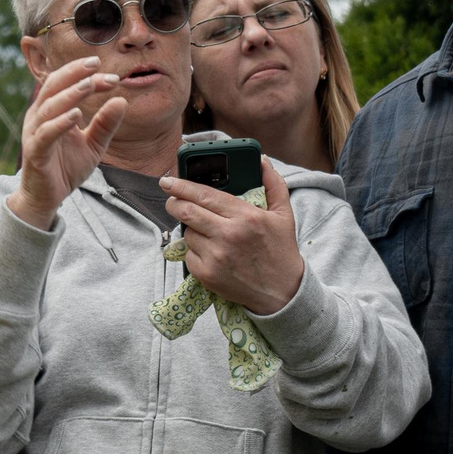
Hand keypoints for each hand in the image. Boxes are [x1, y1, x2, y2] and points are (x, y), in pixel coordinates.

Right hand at [10, 56, 126, 229]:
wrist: (46, 198)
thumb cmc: (66, 168)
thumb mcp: (93, 145)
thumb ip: (105, 124)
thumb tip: (121, 99)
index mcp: (52, 111)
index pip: (66, 84)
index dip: (86, 76)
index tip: (111, 75)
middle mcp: (40, 117)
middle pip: (54, 86)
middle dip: (75, 74)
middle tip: (95, 64)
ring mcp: (35, 134)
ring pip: (49, 107)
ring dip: (69, 94)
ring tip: (88, 85)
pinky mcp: (35, 153)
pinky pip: (46, 134)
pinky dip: (60, 123)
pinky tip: (76, 115)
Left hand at [160, 165, 304, 315]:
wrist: (282, 293)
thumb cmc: (281, 251)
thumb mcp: (284, 215)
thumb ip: (273, 184)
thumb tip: (262, 160)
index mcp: (246, 217)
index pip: (205, 195)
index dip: (182, 186)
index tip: (169, 181)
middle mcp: (228, 235)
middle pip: (187, 212)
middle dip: (173, 202)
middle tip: (171, 199)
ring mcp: (216, 257)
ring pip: (187, 233)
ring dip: (190, 229)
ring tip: (205, 231)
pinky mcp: (207, 275)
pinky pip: (188, 255)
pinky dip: (194, 251)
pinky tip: (209, 251)